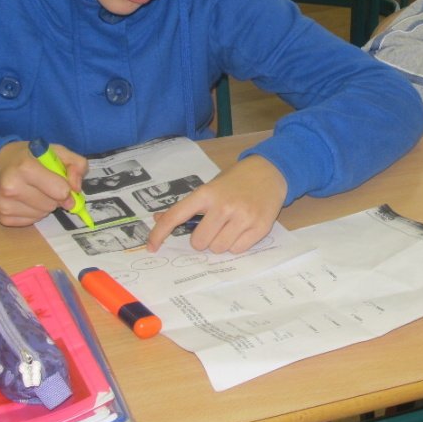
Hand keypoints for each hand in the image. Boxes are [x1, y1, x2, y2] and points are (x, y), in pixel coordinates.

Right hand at [0, 141, 88, 226]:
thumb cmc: (28, 157)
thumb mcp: (55, 151)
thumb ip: (75, 164)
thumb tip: (77, 188)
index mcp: (25, 167)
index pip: (60, 191)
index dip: (66, 188)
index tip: (62, 182)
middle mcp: (12, 187)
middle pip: (53, 204)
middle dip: (55, 196)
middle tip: (44, 184)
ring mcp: (5, 205)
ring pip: (43, 214)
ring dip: (45, 204)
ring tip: (33, 190)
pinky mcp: (3, 218)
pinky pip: (33, 221)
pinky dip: (34, 212)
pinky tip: (25, 199)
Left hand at [147, 155, 286, 253]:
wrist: (270, 172)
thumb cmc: (236, 181)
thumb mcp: (210, 187)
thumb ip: (188, 205)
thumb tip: (160, 219)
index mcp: (207, 193)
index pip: (176, 215)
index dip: (160, 233)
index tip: (152, 247)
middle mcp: (224, 205)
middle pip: (199, 242)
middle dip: (202, 240)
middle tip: (212, 229)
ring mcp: (243, 217)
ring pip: (218, 249)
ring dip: (220, 243)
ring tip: (230, 227)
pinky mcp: (260, 227)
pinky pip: (238, 250)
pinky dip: (236, 245)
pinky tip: (242, 230)